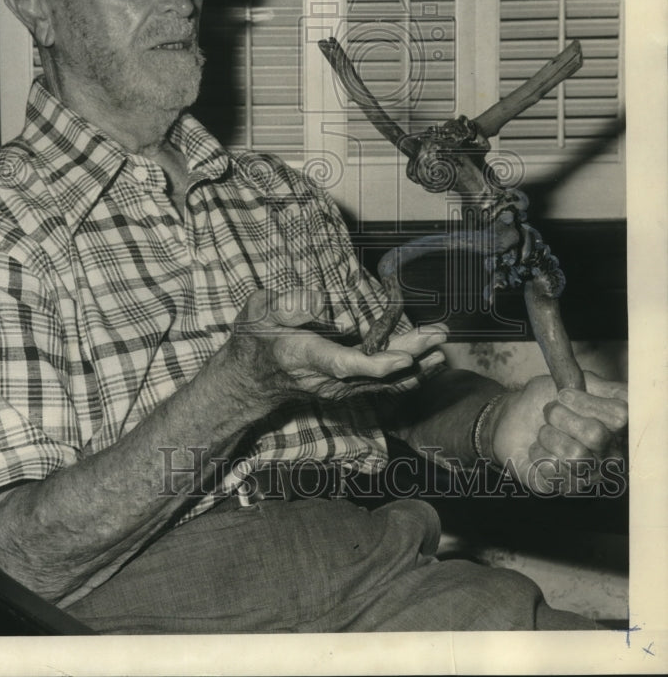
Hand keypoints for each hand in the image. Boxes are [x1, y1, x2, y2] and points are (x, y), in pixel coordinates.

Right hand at [227, 288, 446, 407]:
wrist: (249, 380)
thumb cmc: (254, 339)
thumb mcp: (258, 311)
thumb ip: (288, 304)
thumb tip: (323, 302)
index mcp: (303, 356)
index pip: (344, 364)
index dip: (377, 364)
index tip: (404, 358)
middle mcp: (325, 378)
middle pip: (374, 371)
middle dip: (410, 354)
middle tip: (438, 334)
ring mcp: (337, 388)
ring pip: (383, 381)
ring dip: (416, 365)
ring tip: (442, 347)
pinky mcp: (345, 389)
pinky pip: (381, 385)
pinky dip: (408, 374)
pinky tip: (430, 363)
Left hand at [491, 371, 627, 493]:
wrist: (514, 418)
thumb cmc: (546, 400)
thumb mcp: (570, 381)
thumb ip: (597, 384)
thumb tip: (621, 392)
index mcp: (617, 428)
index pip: (620, 416)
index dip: (586, 403)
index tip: (562, 394)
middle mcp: (610, 455)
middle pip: (595, 434)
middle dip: (561, 416)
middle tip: (548, 412)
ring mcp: (590, 475)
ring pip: (575, 455)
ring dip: (548, 435)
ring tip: (543, 432)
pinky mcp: (565, 488)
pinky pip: (552, 470)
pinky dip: (536, 453)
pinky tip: (537, 450)